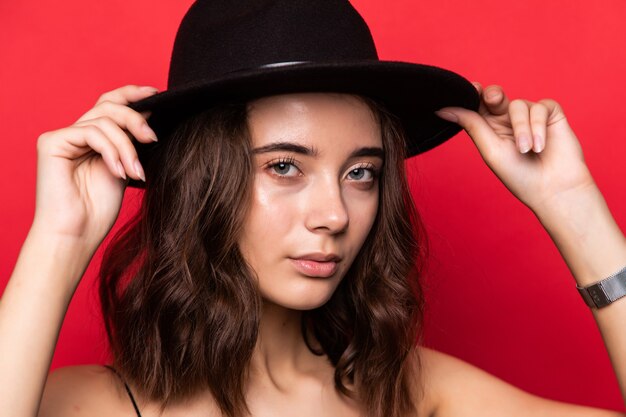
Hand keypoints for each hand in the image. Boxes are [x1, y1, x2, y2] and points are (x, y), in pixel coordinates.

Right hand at [31, 85, 158, 252]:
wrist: (77, 234)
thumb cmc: (99, 210)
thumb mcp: (126, 169)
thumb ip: (132, 143)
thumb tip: (151, 118)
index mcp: (94, 139)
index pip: (112, 105)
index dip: (134, 94)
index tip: (157, 94)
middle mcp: (77, 134)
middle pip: (109, 105)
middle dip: (136, 118)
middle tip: (152, 139)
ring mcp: (63, 137)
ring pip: (105, 120)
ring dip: (127, 147)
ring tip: (135, 173)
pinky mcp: (52, 142)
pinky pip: (92, 132)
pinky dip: (111, 151)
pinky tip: (119, 172)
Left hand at [434, 83, 597, 212]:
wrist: (553, 189)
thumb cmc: (519, 174)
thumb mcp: (490, 149)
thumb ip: (471, 124)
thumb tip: (442, 109)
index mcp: (489, 128)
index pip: (477, 105)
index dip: (472, 94)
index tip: (471, 88)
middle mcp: (507, 119)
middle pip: (495, 96)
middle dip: (493, 95)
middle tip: (494, 99)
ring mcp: (529, 116)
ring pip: (518, 104)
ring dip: (521, 128)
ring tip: (526, 150)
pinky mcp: (551, 114)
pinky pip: (541, 107)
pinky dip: (538, 126)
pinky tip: (540, 146)